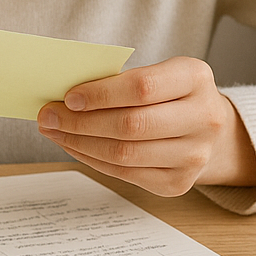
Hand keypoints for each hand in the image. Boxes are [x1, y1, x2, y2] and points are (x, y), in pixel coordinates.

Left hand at [36, 56, 255, 195]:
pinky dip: (92, 159)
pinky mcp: (179, 182)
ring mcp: (194, 155)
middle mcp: (203, 118)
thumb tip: (64, 96)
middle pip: (131, 125)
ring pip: (125, 154)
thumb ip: (119, 80)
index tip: (68, 97)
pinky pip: (125, 174)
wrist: (207, 124)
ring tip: (55, 130)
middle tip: (48, 115)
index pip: (142, 87)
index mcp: (195, 78)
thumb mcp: (157, 72)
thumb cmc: (170, 92)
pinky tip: (75, 146)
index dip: (100, 94)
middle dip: (81, 121)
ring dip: (80, 142)